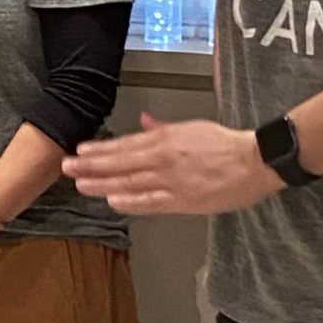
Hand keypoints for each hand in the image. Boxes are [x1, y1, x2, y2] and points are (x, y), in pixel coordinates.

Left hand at [65, 112, 280, 216]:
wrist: (255, 161)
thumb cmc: (225, 144)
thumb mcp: (192, 127)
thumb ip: (164, 128)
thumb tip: (144, 121)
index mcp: (166, 139)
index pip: (125, 145)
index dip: (100, 149)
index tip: (80, 151)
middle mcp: (163, 158)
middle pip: (120, 163)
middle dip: (91, 165)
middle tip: (67, 167)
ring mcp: (172, 180)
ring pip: (129, 182)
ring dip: (102, 183)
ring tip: (80, 183)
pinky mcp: (183, 200)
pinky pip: (151, 202)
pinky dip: (130, 201)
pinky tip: (112, 200)